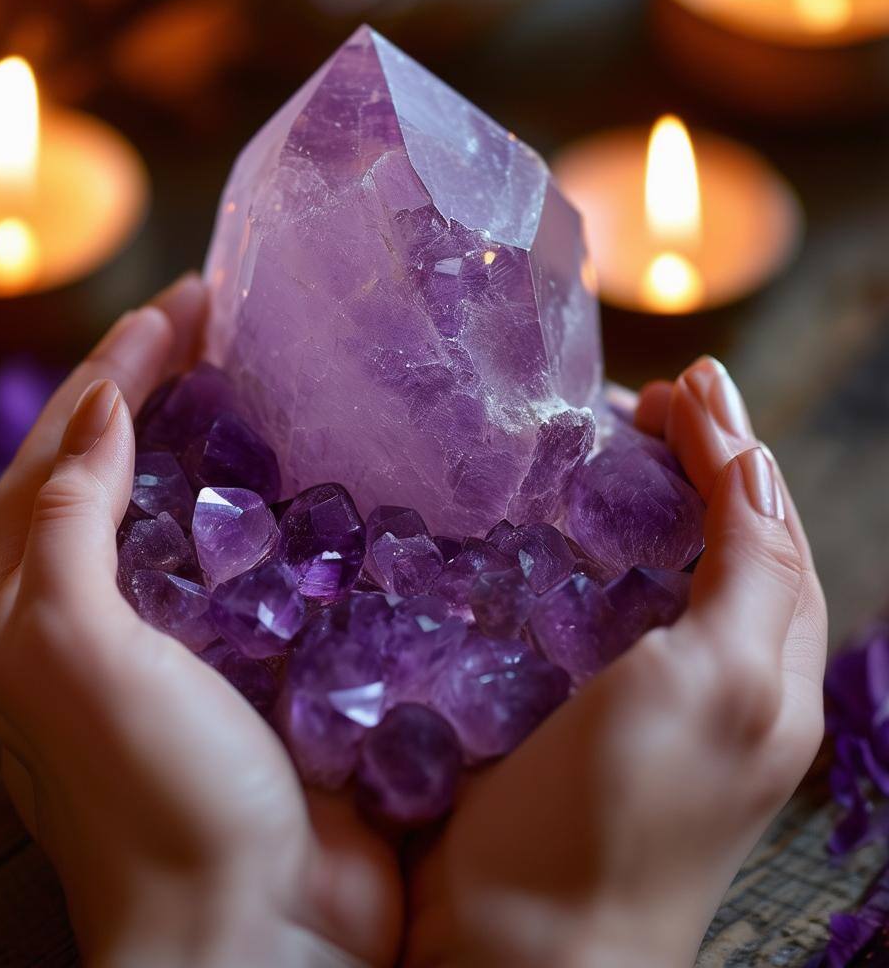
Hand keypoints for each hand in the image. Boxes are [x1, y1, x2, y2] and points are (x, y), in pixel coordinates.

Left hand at [0, 274, 401, 967]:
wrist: (260, 934)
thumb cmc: (153, 797)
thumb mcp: (70, 654)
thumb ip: (65, 527)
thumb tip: (92, 410)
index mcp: (46, 610)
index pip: (68, 454)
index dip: (117, 370)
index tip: (182, 306)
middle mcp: (113, 618)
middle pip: (127, 470)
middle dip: (164, 388)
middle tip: (227, 322)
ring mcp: (196, 642)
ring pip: (201, 511)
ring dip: (226, 439)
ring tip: (271, 377)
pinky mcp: (271, 665)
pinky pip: (275, 564)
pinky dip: (288, 510)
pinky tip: (325, 475)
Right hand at [406, 357, 827, 967]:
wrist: (526, 944)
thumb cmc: (626, 816)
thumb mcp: (719, 684)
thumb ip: (751, 576)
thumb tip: (752, 468)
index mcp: (769, 665)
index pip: (765, 525)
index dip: (730, 448)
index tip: (684, 384)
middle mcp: (717, 674)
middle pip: (717, 540)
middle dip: (691, 461)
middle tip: (639, 403)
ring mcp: (643, 692)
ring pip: (655, 569)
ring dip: (638, 498)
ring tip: (600, 443)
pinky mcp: (574, 705)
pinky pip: (593, 608)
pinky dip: (584, 552)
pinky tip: (552, 529)